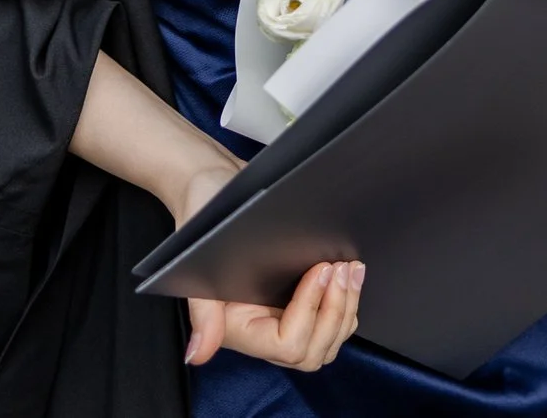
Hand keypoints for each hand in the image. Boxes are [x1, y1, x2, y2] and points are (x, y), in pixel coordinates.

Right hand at [168, 155, 364, 369]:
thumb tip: (197, 355)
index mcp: (238, 328)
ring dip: (346, 306)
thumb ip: (202, 314)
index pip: (287, 344)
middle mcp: (262, 330)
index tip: (319, 269)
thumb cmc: (202, 220)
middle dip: (335, 311)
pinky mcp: (298, 304)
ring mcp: (282, 319)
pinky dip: (346, 302)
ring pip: (327, 340)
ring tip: (352, 268)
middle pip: (312, 351)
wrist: (213, 189)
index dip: (309, 311)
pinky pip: (332, 322)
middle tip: (343, 268)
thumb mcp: (194, 262)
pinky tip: (350, 274)